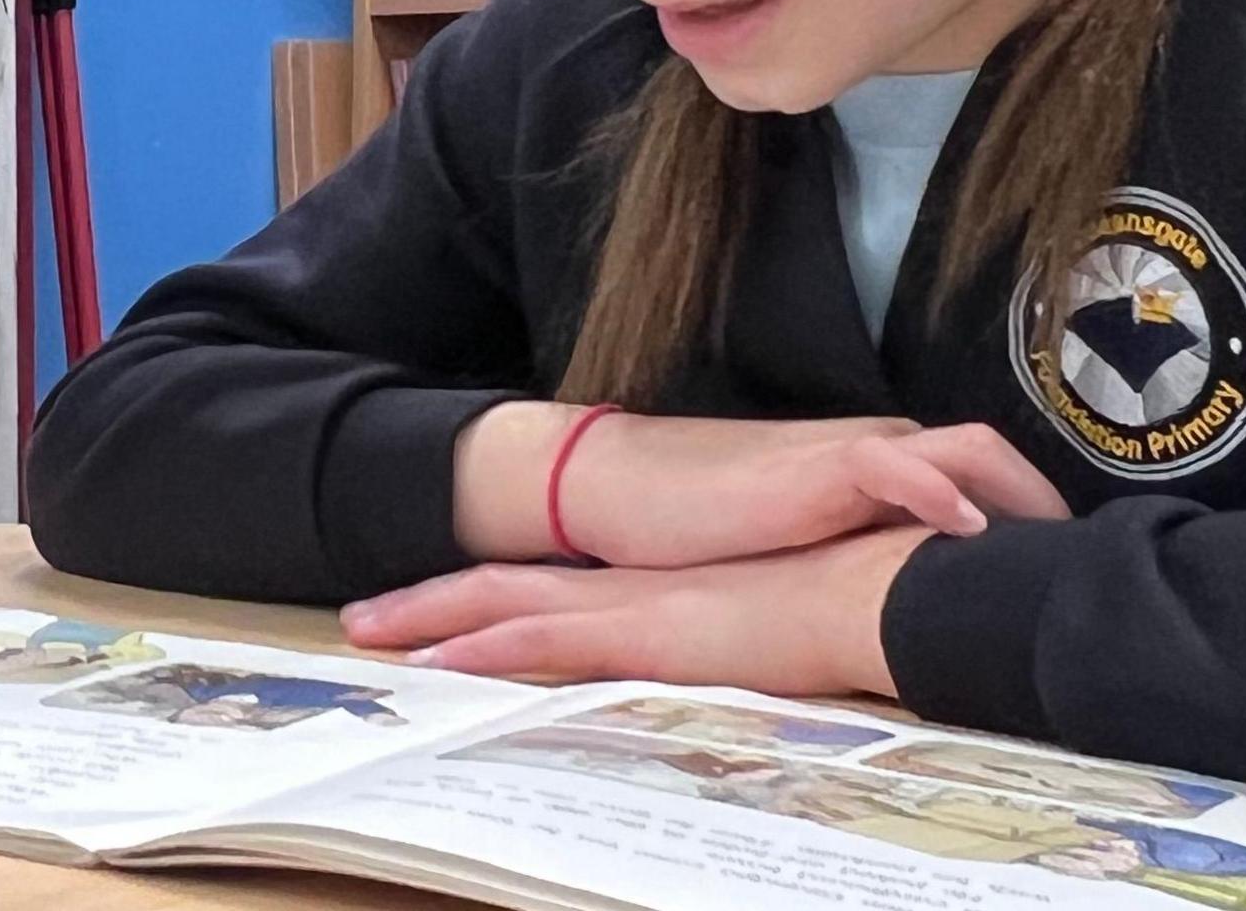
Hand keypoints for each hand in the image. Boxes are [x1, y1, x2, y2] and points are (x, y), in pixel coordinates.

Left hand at [343, 527, 935, 696]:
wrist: (882, 585)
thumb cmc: (847, 603)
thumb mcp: (771, 630)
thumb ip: (741, 643)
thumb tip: (735, 660)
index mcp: (652, 588)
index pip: (547, 587)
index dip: (484, 594)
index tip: (432, 607)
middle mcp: (628, 589)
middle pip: (504, 589)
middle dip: (431, 603)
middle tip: (363, 616)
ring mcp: (630, 606)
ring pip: (503, 606)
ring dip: (431, 617)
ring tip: (365, 627)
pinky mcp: (645, 631)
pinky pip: (544, 641)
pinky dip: (486, 645)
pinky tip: (438, 656)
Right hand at [467, 405, 1065, 568]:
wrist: (625, 488)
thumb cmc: (705, 522)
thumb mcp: (804, 550)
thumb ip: (862, 559)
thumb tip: (919, 608)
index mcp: (882, 470)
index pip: (987, 476)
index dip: (1035, 516)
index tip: (1074, 568)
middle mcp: (882, 452)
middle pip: (996, 457)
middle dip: (1049, 508)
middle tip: (1099, 564)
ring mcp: (853, 454)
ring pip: (967, 453)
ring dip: (1019, 497)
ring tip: (1059, 550)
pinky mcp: (817, 467)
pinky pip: (894, 467)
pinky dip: (939, 493)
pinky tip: (970, 529)